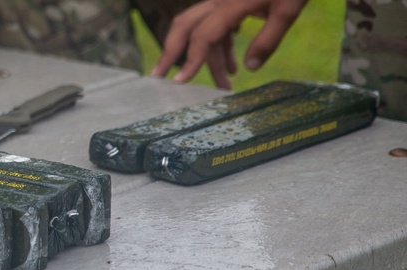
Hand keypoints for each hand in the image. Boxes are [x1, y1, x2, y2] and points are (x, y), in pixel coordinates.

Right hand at [151, 0, 307, 88]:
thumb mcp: (288, 11)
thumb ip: (268, 40)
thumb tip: (249, 68)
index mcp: (230, 5)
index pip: (202, 36)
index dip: (190, 60)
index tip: (180, 82)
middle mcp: (219, 2)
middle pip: (184, 27)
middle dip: (170, 52)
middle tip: (159, 77)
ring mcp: (222, 2)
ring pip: (200, 30)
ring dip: (204, 58)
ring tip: (219, 84)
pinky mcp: (230, 5)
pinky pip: (216, 28)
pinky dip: (219, 49)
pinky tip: (232, 68)